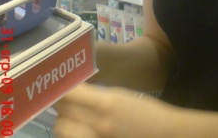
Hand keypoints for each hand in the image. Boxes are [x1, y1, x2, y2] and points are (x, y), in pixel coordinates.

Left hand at [53, 83, 169, 137]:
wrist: (162, 133)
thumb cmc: (143, 110)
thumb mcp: (119, 95)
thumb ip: (95, 95)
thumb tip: (72, 91)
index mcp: (107, 103)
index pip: (71, 95)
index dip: (60, 90)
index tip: (55, 85)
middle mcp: (98, 124)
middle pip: (62, 116)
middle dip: (60, 107)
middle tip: (62, 100)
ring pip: (63, 132)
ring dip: (63, 122)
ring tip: (70, 115)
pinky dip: (71, 134)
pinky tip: (78, 128)